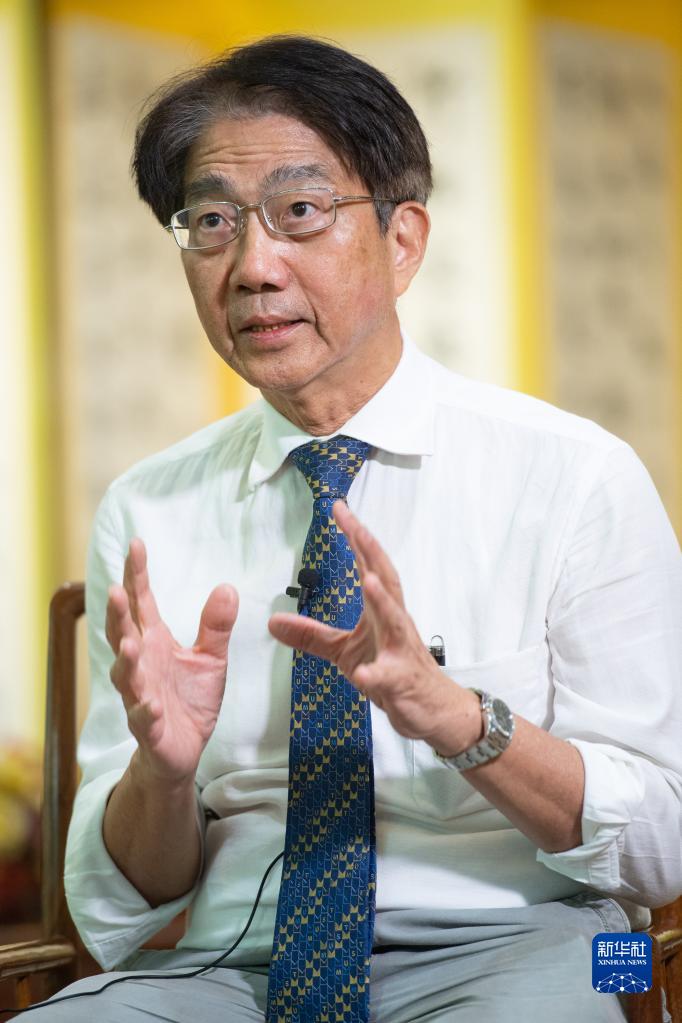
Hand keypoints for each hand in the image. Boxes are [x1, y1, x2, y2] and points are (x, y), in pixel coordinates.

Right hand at [106, 538, 237, 783]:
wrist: (181, 750)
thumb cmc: (189, 699)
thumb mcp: (210, 659)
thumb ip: (216, 626)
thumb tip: (227, 587)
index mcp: (154, 643)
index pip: (141, 603)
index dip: (137, 575)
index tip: (136, 544)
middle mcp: (141, 665)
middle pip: (124, 634)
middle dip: (118, 614)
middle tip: (116, 590)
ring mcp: (141, 696)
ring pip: (127, 676)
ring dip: (126, 661)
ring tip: (129, 643)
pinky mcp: (150, 728)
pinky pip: (145, 719)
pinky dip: (147, 712)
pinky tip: (153, 704)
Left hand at [268, 501, 479, 752]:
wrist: (432, 710)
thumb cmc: (393, 672)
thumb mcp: (344, 652)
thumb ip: (312, 635)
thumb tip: (273, 621)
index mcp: (381, 611)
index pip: (368, 566)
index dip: (355, 536)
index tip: (338, 509)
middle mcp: (395, 623)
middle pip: (386, 580)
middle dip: (371, 551)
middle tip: (355, 525)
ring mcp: (400, 651)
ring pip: (394, 622)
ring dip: (384, 601)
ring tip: (370, 581)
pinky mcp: (400, 682)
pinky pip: (387, 677)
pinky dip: (376, 673)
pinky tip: (363, 672)